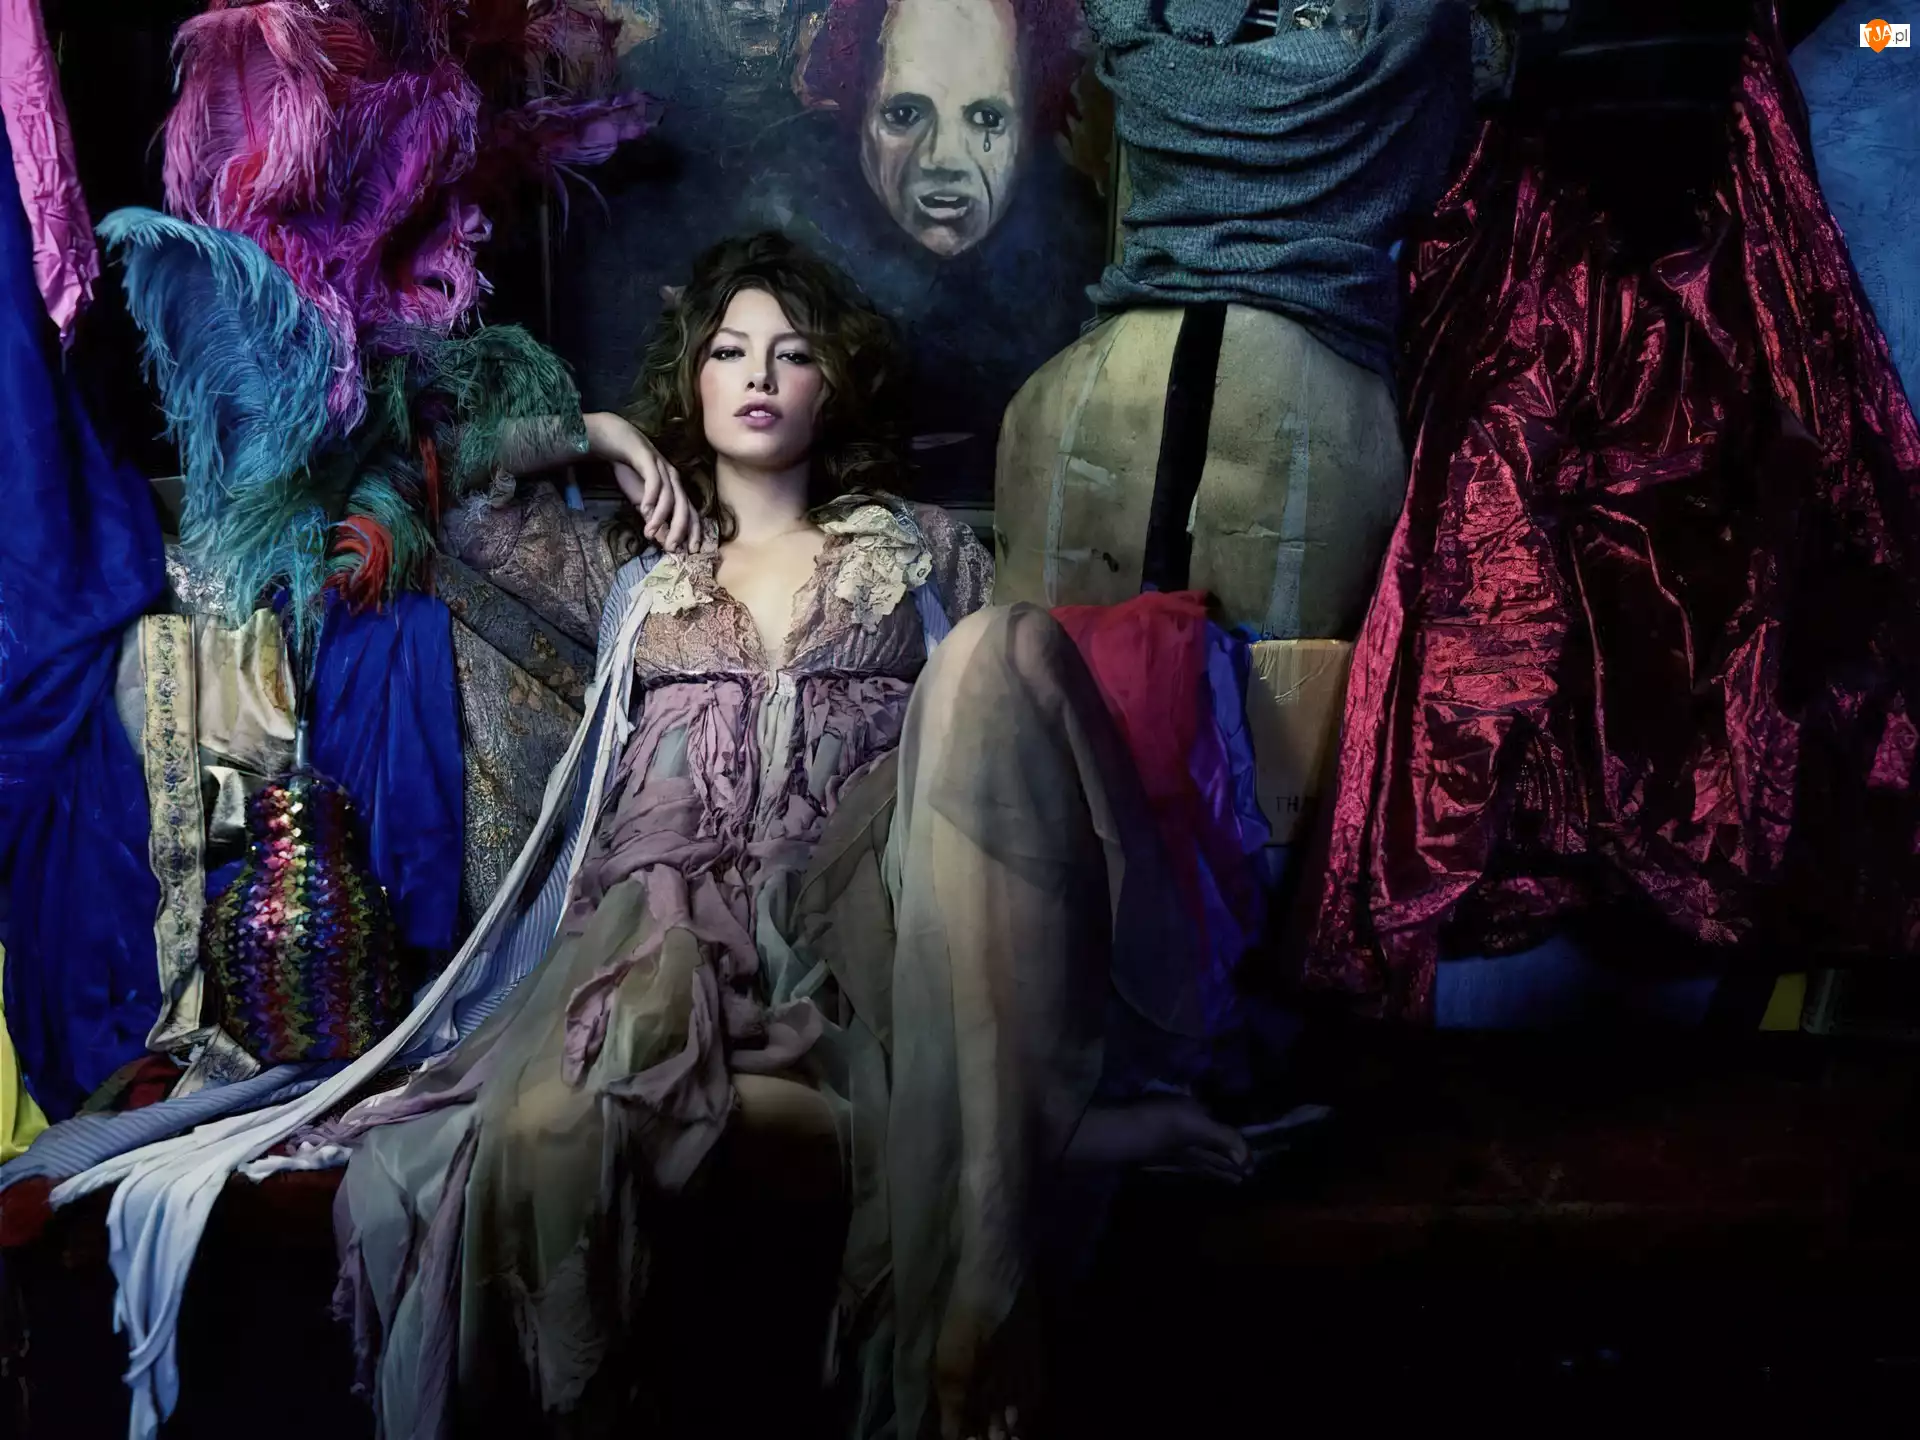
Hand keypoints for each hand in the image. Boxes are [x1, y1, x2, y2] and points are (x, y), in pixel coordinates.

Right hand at [585, 411, 699, 552]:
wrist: (617, 441)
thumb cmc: (632, 472)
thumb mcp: (643, 502)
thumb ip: (654, 519)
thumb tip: (663, 542)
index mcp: (676, 490)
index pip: (691, 514)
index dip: (694, 532)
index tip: (692, 551)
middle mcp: (674, 479)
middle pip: (684, 508)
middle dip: (679, 530)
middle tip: (671, 548)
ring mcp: (663, 469)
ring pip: (669, 497)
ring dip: (660, 517)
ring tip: (649, 532)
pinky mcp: (649, 460)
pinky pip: (654, 481)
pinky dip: (651, 496)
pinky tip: (643, 509)